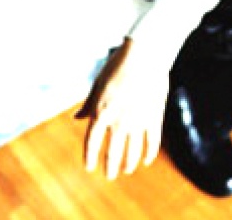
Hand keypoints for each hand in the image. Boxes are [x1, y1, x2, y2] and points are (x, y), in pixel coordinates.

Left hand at [76, 37, 169, 179]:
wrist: (145, 55)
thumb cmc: (118, 66)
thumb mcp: (98, 84)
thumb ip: (89, 104)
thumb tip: (77, 118)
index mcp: (102, 110)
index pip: (92, 141)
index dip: (90, 156)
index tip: (89, 167)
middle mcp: (119, 119)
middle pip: (113, 152)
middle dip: (110, 167)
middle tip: (109, 176)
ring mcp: (138, 121)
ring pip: (133, 152)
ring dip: (128, 164)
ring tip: (126, 170)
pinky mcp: (154, 118)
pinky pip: (152, 143)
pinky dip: (148, 154)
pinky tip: (145, 160)